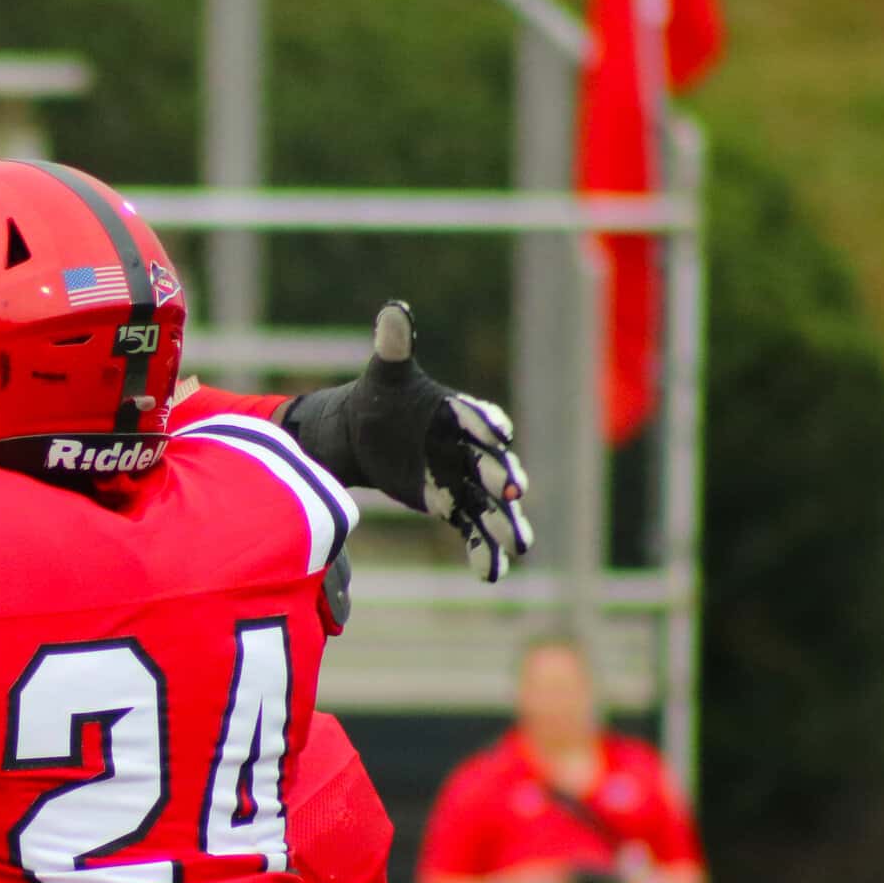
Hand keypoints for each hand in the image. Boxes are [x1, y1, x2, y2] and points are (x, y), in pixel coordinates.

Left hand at [283, 303, 532, 582]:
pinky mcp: (452, 505)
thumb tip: (395, 307)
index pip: (478, 417)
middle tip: (512, 492)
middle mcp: (468, 448)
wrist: (366, 434)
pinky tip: (491, 575)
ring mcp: (463, 479)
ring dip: (505, 525)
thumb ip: (394, 345)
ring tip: (517, 546)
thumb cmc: (380, 397)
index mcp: (456, 413)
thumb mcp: (385, 373)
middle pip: (492, 464)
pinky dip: (483, 552)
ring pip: (490, 505)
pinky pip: (472, 530)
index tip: (500, 434)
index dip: (488, 424)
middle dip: (502, 478)